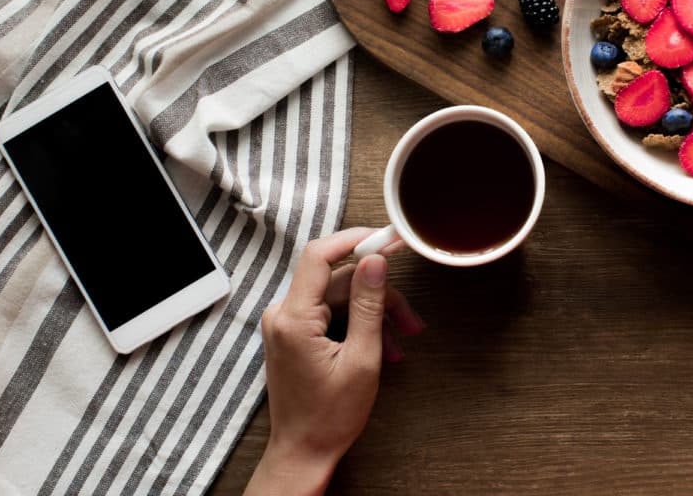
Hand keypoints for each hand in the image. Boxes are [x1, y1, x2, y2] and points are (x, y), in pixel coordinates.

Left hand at [244, 227, 424, 495]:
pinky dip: (357, 325)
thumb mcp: (362, 359)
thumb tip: (375, 262)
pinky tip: (382, 347)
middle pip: (337, 281)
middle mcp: (282, 315)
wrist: (302, 453)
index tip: (386, 238)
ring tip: (401, 342)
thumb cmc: (329, 417)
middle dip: (378, 295)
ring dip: (373, 315)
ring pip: (338, 299)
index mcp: (293, 318)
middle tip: (410, 317)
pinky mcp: (292, 335)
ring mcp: (285, 325)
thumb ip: (368, 305)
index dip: (355, 239)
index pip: (319, 255)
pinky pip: (329, 314)